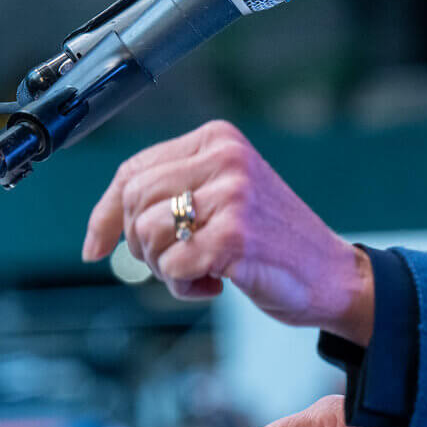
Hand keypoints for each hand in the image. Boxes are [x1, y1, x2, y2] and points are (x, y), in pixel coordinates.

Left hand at [82, 120, 373, 341]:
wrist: (332, 275)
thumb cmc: (271, 242)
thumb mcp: (223, 196)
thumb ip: (170, 194)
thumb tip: (102, 228)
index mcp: (218, 138)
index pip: (133, 170)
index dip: (105, 213)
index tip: (95, 247)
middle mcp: (225, 157)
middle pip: (134, 201)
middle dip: (141, 245)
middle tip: (174, 263)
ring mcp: (232, 195)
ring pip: (147, 235)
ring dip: (165, 269)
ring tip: (202, 272)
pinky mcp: (235, 235)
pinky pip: (172, 267)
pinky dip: (185, 287)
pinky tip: (218, 284)